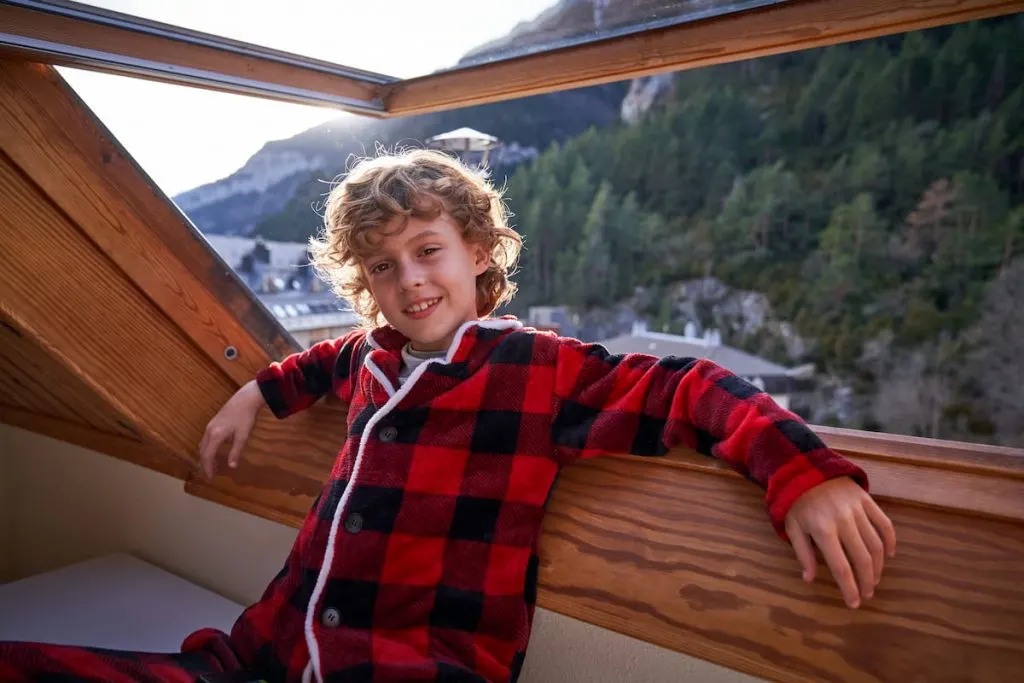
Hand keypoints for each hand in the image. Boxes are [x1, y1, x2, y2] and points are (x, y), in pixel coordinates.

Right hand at [198, 380, 263, 480]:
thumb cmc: (246, 417)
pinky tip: (215, 451)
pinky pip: (206, 439)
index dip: (207, 468)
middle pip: (203, 451)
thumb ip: (236, 452)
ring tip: (211, 465)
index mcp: (215, 436)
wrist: (246, 398)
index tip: (210, 478)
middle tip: (209, 474)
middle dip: (205, 463)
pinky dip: (207, 448)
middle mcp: (209, 431)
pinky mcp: (214, 422)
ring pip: (203, 444)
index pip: (207, 456)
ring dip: (206, 455)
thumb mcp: (243, 436)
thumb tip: (232, 466)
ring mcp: (210, 425)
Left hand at [785, 477, 895, 608]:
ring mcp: (858, 510)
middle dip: (866, 581)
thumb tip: (809, 579)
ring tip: (874, 580)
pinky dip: (889, 541)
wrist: (806, 468)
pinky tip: (888, 555)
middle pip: (862, 559)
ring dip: (878, 566)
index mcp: (823, 530)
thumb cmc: (796, 502)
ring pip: (875, 544)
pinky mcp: (867, 500)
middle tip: (867, 595)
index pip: (841, 566)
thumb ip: (803, 553)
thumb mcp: (792, 527)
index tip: (854, 603)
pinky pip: (884, 524)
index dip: (849, 588)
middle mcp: (843, 521)